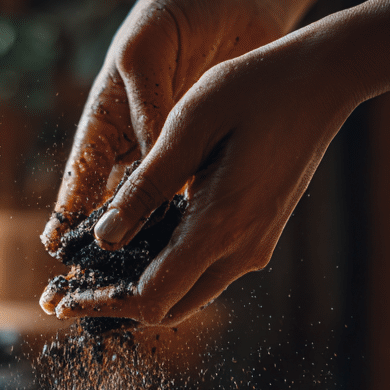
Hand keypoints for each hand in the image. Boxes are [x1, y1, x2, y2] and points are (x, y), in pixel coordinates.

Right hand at [40, 0, 282, 265]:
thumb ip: (144, 100)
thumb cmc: (181, 10)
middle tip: (86, 285)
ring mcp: (173, 155)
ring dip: (147, 247)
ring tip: (139, 285)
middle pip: (112, 206)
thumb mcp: (148, 45)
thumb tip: (149, 157)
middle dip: (100, 247)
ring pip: (155, 212)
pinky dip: (193, 226)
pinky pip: (197, 199)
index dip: (67, 210)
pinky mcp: (209, 158)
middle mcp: (135, 145)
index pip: (81, 171)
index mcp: (107, 116)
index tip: (54, 246)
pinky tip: (193, 255)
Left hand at [47, 25, 353, 325]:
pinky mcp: (259, 237)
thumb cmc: (253, 88)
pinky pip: (206, 272)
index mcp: (219, 226)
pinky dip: (169, 272)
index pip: (151, 297)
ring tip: (99, 274)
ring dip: (143, 290)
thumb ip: (145, 188)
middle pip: (167, 309)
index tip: (65, 302)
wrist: (324, 80)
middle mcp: (241, 251)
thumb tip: (103, 238)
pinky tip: (140, 248)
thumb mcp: (188, 127)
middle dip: (118, 306)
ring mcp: (254, 248)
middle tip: (73, 293)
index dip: (103, 304)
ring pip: (188, 296)